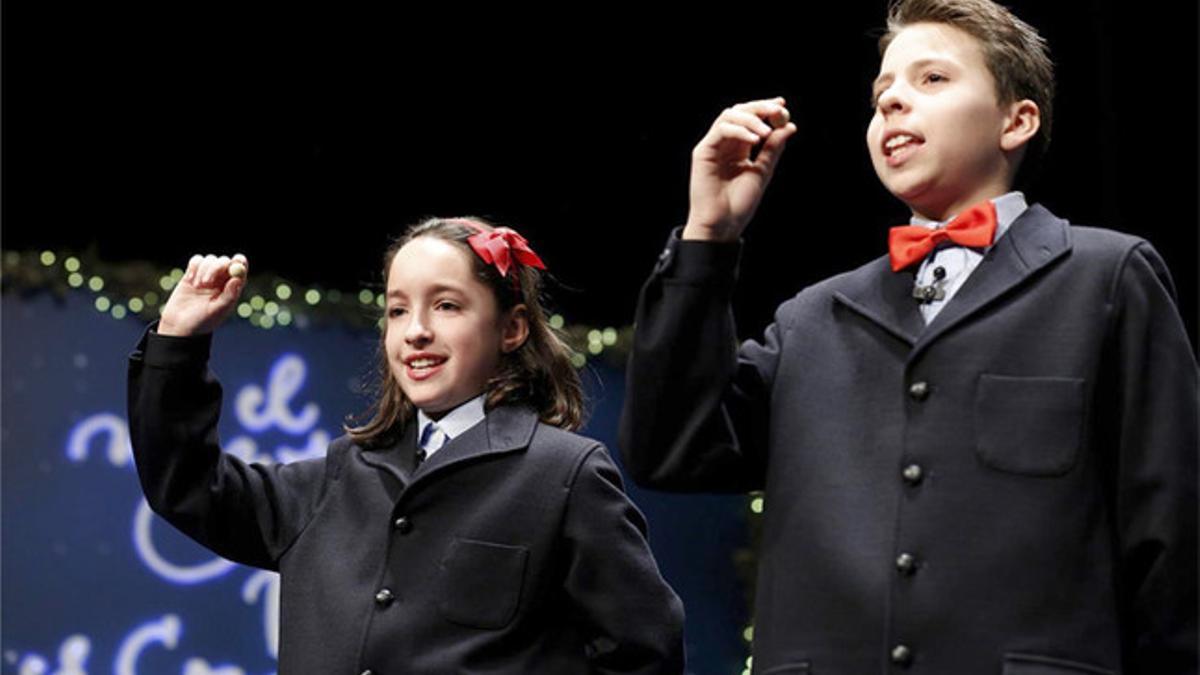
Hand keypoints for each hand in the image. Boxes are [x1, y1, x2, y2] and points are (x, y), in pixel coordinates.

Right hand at [157, 253, 247, 335]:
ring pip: (210, 259)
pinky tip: (190, 280)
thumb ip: (229, 295)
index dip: (240, 262)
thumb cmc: (202, 322)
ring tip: (198, 287)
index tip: (237, 260)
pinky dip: (195, 266)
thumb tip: (238, 279)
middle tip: (208, 281)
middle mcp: (221, 281)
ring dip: (204, 269)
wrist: (179, 326)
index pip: (240, 270)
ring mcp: (206, 276)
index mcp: (231, 289)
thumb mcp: (217, 311)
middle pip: (224, 262)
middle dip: (218, 267)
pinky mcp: (191, 274)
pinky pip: (196, 260)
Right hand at [682, 98, 796, 241]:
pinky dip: (739, 130)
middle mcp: (725, 144)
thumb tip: (789, 126)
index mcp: (738, 148)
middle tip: (778, 111)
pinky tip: (754, 140)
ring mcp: (713, 146)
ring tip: (766, 132)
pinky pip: (720, 130)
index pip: (751, 119)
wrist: (722, 224)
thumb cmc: (739, 204)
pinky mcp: (703, 152)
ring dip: (750, 119)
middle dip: (760, 108)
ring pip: (729, 116)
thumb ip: (773, 149)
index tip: (782, 106)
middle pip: (740, 111)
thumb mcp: (762, 172)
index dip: (765, 108)